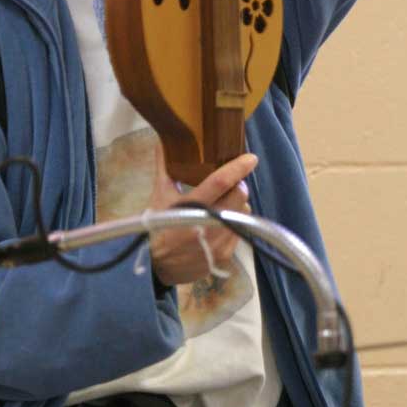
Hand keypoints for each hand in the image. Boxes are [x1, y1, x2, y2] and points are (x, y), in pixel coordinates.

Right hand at [147, 143, 257, 286]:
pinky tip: (220, 222)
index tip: (251, 158)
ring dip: (237, 204)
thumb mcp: (158, 196)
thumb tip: (163, 141)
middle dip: (237, 186)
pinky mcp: (225, 256)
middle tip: (228, 184)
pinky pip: (240, 230)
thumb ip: (165, 168)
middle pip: (239, 195)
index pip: (220, 182)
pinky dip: (234, 222)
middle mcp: (207, 225)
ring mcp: (218, 242)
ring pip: (242, 213)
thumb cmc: (157, 226)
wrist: (155, 266)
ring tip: (223, 204)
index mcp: (189, 207)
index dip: (237, 168)